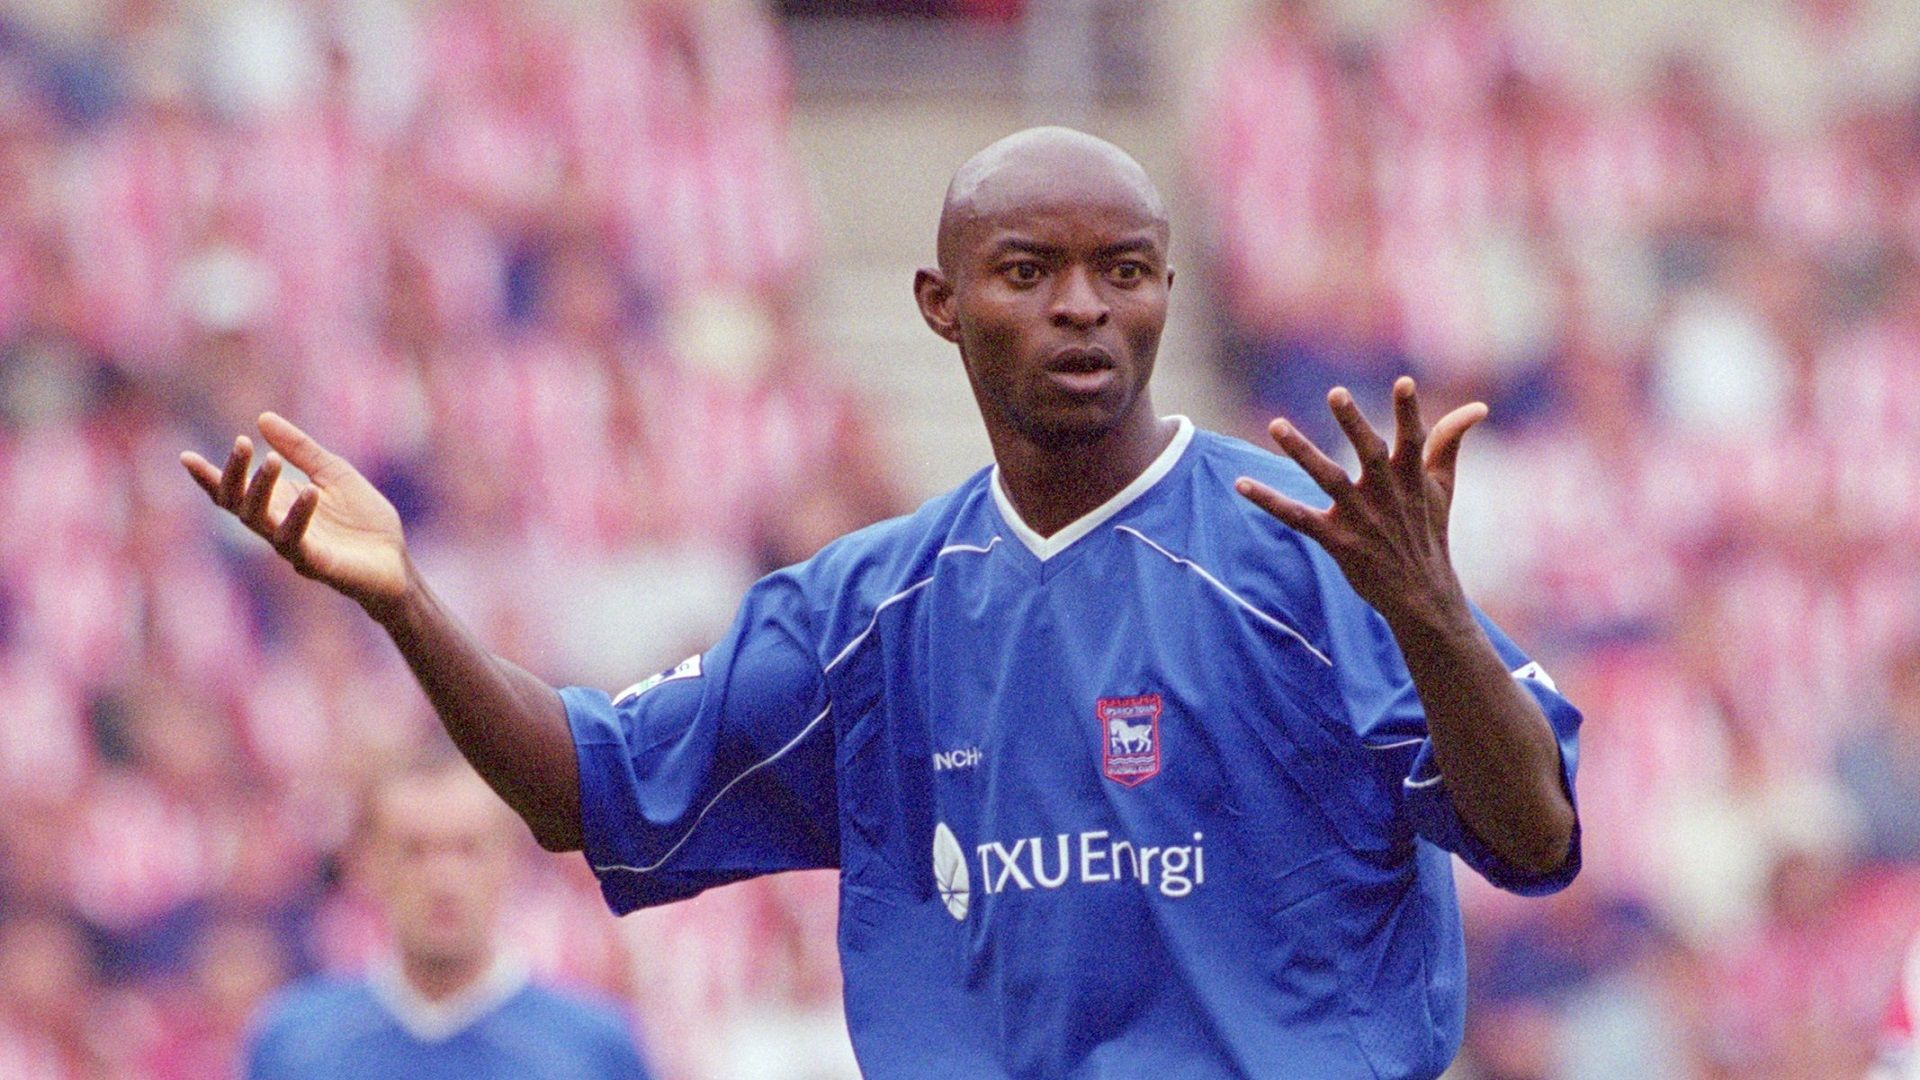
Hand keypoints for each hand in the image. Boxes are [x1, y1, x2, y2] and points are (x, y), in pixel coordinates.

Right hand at [181, 413, 409, 615]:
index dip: (208, 477)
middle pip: (237, 504)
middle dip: (233, 474)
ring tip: (272, 460)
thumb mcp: (333, 472)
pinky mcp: (315, 564)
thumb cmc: (363, 518)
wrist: (395, 559)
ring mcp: (292, 547)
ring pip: (259, 521)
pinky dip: (299, 515)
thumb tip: (263, 418)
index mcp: (277, 504)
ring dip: (261, 489)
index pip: (233, 492)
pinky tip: (309, 491)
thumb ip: (301, 449)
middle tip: (240, 443)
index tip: (185, 457)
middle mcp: (276, 526)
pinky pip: (296, 541)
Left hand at [1235, 377, 1486, 627]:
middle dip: (1353, 423)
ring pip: (1328, 479)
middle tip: (1336, 392)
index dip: (1408, 412)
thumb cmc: (1429, 531)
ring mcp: (1360, 518)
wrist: (1422, 594)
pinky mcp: (1336, 541)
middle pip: (1368, 453)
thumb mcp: (1444, 487)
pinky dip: (1269, 501)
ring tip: (1277, 424)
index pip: (1413, 439)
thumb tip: (1479, 407)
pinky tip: (1241, 484)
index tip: (1404, 381)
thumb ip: (1450, 442)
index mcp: (1412, 478)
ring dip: (1302, 451)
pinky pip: (1297, 517)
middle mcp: (1386, 494)